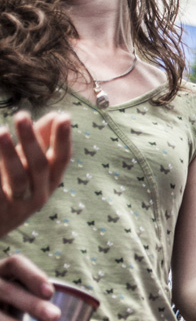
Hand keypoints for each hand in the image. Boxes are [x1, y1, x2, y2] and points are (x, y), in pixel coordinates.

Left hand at [0, 111, 71, 237]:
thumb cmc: (13, 188)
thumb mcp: (30, 165)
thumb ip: (42, 141)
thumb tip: (57, 115)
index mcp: (50, 181)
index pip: (62, 158)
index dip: (64, 139)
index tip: (64, 117)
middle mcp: (39, 194)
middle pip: (39, 166)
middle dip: (32, 140)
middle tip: (22, 115)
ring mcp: (18, 205)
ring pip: (18, 179)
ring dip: (10, 154)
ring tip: (0, 131)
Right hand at [0, 255, 60, 320]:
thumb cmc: (18, 303)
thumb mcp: (24, 292)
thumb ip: (45, 296)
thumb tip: (90, 307)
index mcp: (4, 271)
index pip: (16, 264)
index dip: (33, 276)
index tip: (50, 292)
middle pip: (8, 291)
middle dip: (31, 303)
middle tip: (54, 316)